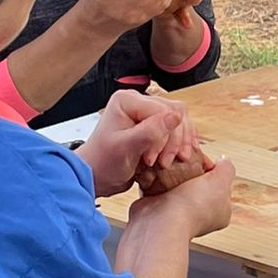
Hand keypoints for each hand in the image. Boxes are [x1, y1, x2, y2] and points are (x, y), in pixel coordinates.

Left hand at [78, 90, 199, 196]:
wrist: (97, 176)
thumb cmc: (103, 162)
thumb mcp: (125, 148)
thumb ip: (150, 131)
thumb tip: (176, 117)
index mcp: (128, 100)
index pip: (164, 110)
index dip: (165, 135)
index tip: (154, 158)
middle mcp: (139, 102)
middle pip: (175, 113)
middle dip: (174, 140)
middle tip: (164, 162)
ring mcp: (147, 113)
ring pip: (179, 120)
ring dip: (179, 142)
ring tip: (168, 161)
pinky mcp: (153, 126)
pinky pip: (177, 128)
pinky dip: (180, 142)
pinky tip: (180, 154)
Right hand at [131, 154, 233, 238]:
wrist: (162, 220)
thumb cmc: (194, 205)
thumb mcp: (221, 181)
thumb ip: (227, 169)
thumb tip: (224, 161)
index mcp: (220, 213)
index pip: (219, 185)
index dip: (212, 170)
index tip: (204, 162)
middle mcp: (200, 215)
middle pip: (198, 183)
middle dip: (192, 171)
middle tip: (186, 162)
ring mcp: (178, 213)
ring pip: (178, 184)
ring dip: (174, 174)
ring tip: (172, 166)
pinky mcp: (159, 208)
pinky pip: (160, 187)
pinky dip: (158, 179)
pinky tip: (160, 173)